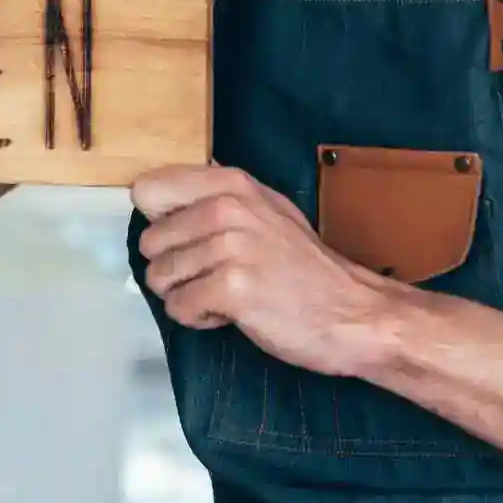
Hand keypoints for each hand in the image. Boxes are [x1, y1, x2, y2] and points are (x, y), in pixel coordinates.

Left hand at [132, 165, 400, 379]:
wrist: (354, 312)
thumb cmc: (306, 268)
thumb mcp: (266, 210)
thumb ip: (218, 196)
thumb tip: (165, 188)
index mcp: (230, 183)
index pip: (148, 190)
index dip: (160, 223)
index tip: (184, 241)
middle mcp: (227, 207)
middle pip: (148, 242)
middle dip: (174, 268)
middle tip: (215, 276)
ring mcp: (230, 246)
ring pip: (159, 278)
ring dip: (188, 295)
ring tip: (227, 293)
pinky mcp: (232, 288)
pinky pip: (178, 308)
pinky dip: (199, 319)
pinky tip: (233, 313)